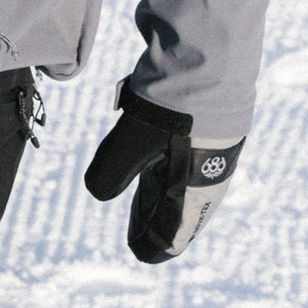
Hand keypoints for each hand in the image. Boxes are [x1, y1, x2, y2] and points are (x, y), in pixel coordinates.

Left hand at [84, 80, 243, 262]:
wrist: (209, 54)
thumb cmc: (174, 104)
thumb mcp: (132, 140)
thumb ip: (111, 171)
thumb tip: (96, 192)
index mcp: (194, 191)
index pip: (174, 232)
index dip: (154, 244)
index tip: (139, 252)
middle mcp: (208, 175)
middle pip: (178, 207)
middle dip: (154, 218)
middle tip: (137, 233)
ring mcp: (211, 147)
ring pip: (183, 179)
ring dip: (160, 190)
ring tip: (144, 197)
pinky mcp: (209, 122)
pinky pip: (187, 153)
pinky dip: (169, 164)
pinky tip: (159, 157)